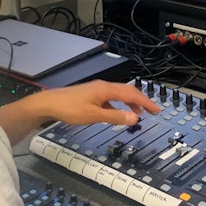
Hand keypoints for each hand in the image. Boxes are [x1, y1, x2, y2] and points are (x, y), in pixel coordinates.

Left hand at [40, 80, 160, 125]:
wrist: (49, 103)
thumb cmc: (69, 108)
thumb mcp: (94, 115)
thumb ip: (115, 117)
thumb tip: (134, 118)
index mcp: (106, 89)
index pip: (132, 94)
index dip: (146, 102)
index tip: (156, 110)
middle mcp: (103, 87)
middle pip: (128, 91)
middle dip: (141, 100)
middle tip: (152, 111)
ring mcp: (97, 90)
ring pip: (119, 94)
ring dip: (130, 103)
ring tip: (138, 114)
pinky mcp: (92, 95)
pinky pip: (111, 98)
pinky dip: (119, 105)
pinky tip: (118, 113)